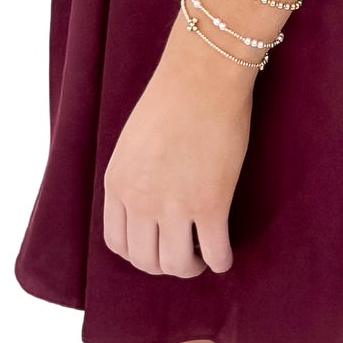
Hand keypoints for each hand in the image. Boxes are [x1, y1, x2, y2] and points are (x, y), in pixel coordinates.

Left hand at [101, 7, 259, 276]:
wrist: (203, 75)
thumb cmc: (172, 97)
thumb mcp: (133, 141)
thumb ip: (134, 176)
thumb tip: (146, 205)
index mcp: (118, 184)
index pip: (117, 243)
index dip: (138, 253)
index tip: (155, 247)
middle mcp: (141, 201)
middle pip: (146, 261)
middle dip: (164, 265)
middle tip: (182, 255)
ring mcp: (175, 205)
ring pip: (178, 265)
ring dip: (191, 267)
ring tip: (202, 257)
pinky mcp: (211, 204)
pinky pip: (215, 253)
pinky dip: (221, 261)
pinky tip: (224, 254)